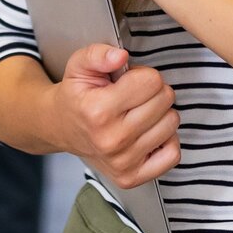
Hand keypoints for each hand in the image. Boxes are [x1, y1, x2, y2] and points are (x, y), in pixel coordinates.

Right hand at [38, 44, 179, 189]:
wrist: (60, 128)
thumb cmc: (75, 96)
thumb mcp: (79, 65)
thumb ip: (99, 54)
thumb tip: (121, 55)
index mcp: (99, 110)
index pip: (151, 81)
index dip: (141, 74)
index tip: (127, 81)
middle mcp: (112, 140)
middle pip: (164, 100)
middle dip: (152, 91)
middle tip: (132, 96)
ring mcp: (123, 162)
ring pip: (171, 123)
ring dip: (159, 113)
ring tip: (137, 113)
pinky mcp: (131, 177)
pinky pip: (172, 154)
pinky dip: (166, 140)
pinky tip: (147, 132)